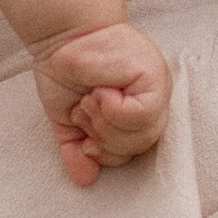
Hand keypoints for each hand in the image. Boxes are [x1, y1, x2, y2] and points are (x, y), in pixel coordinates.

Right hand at [30, 20, 172, 186]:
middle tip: (85, 114)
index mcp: (134, 115)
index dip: (104, 153)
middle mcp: (150, 103)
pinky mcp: (154, 77)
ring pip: (144, 135)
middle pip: (139, 147)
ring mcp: (156, 90)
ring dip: (106, 122)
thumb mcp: (68, 120)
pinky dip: (115, 109)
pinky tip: (102, 91)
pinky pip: (142, 115)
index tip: (84, 137)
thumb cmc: (66, 71)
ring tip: (91, 99)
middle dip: (104, 138)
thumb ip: (76, 149)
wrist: (61, 37)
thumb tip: (84, 180)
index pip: (130, 153)